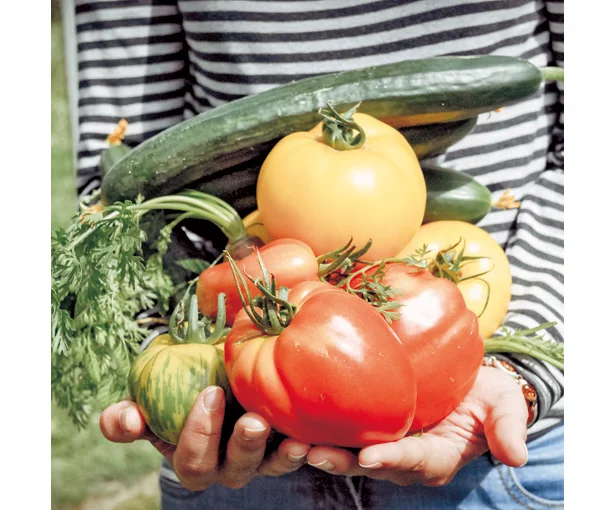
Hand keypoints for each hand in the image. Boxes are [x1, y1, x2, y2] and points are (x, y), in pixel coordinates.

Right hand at [99, 386, 310, 490]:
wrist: (212, 383)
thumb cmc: (176, 394)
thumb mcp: (148, 402)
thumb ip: (128, 416)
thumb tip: (125, 420)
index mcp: (192, 458)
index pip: (192, 460)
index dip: (198, 434)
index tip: (210, 393)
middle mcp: (226, 466)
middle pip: (234, 469)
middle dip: (243, 446)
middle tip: (252, 421)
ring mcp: (258, 459)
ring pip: (269, 466)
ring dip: (279, 454)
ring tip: (293, 438)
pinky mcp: (283, 446)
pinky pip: (294, 453)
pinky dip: (302, 447)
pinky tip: (310, 435)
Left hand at [306, 366, 528, 486]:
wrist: (469, 384)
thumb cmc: (487, 396)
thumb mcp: (505, 406)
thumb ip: (508, 428)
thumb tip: (517, 456)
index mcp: (438, 457)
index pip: (414, 461)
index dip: (393, 460)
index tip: (370, 457)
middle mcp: (406, 458)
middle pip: (371, 464)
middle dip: (343, 461)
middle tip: (314, 454)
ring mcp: (385, 443)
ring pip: (349, 452)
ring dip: (323, 448)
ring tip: (294, 442)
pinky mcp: (370, 425)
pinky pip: (344, 430)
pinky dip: (320, 427)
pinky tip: (295, 416)